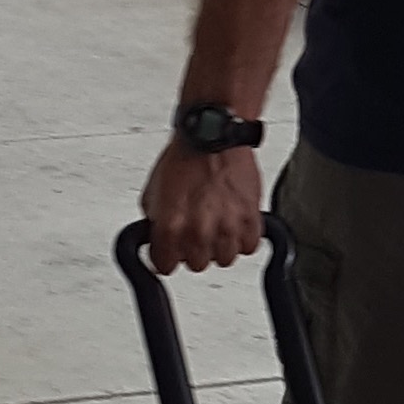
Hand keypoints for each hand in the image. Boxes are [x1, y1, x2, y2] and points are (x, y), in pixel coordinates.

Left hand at [140, 138, 267, 274]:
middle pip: (197, 265)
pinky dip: (243, 238)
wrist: (212, 136)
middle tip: (195, 231)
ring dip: (220, 245)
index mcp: (170, 226)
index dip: (166, 257)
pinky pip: (248, 246)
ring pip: (224, 259)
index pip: (165, 266)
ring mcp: (227, 227)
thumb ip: (154, 223)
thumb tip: (154, 240)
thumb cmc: (184, 158)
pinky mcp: (251, 219)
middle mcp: (199, 231)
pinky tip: (234, 223)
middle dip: (194, 250)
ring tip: (217, 226)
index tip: (169, 251)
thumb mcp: (152, 193)